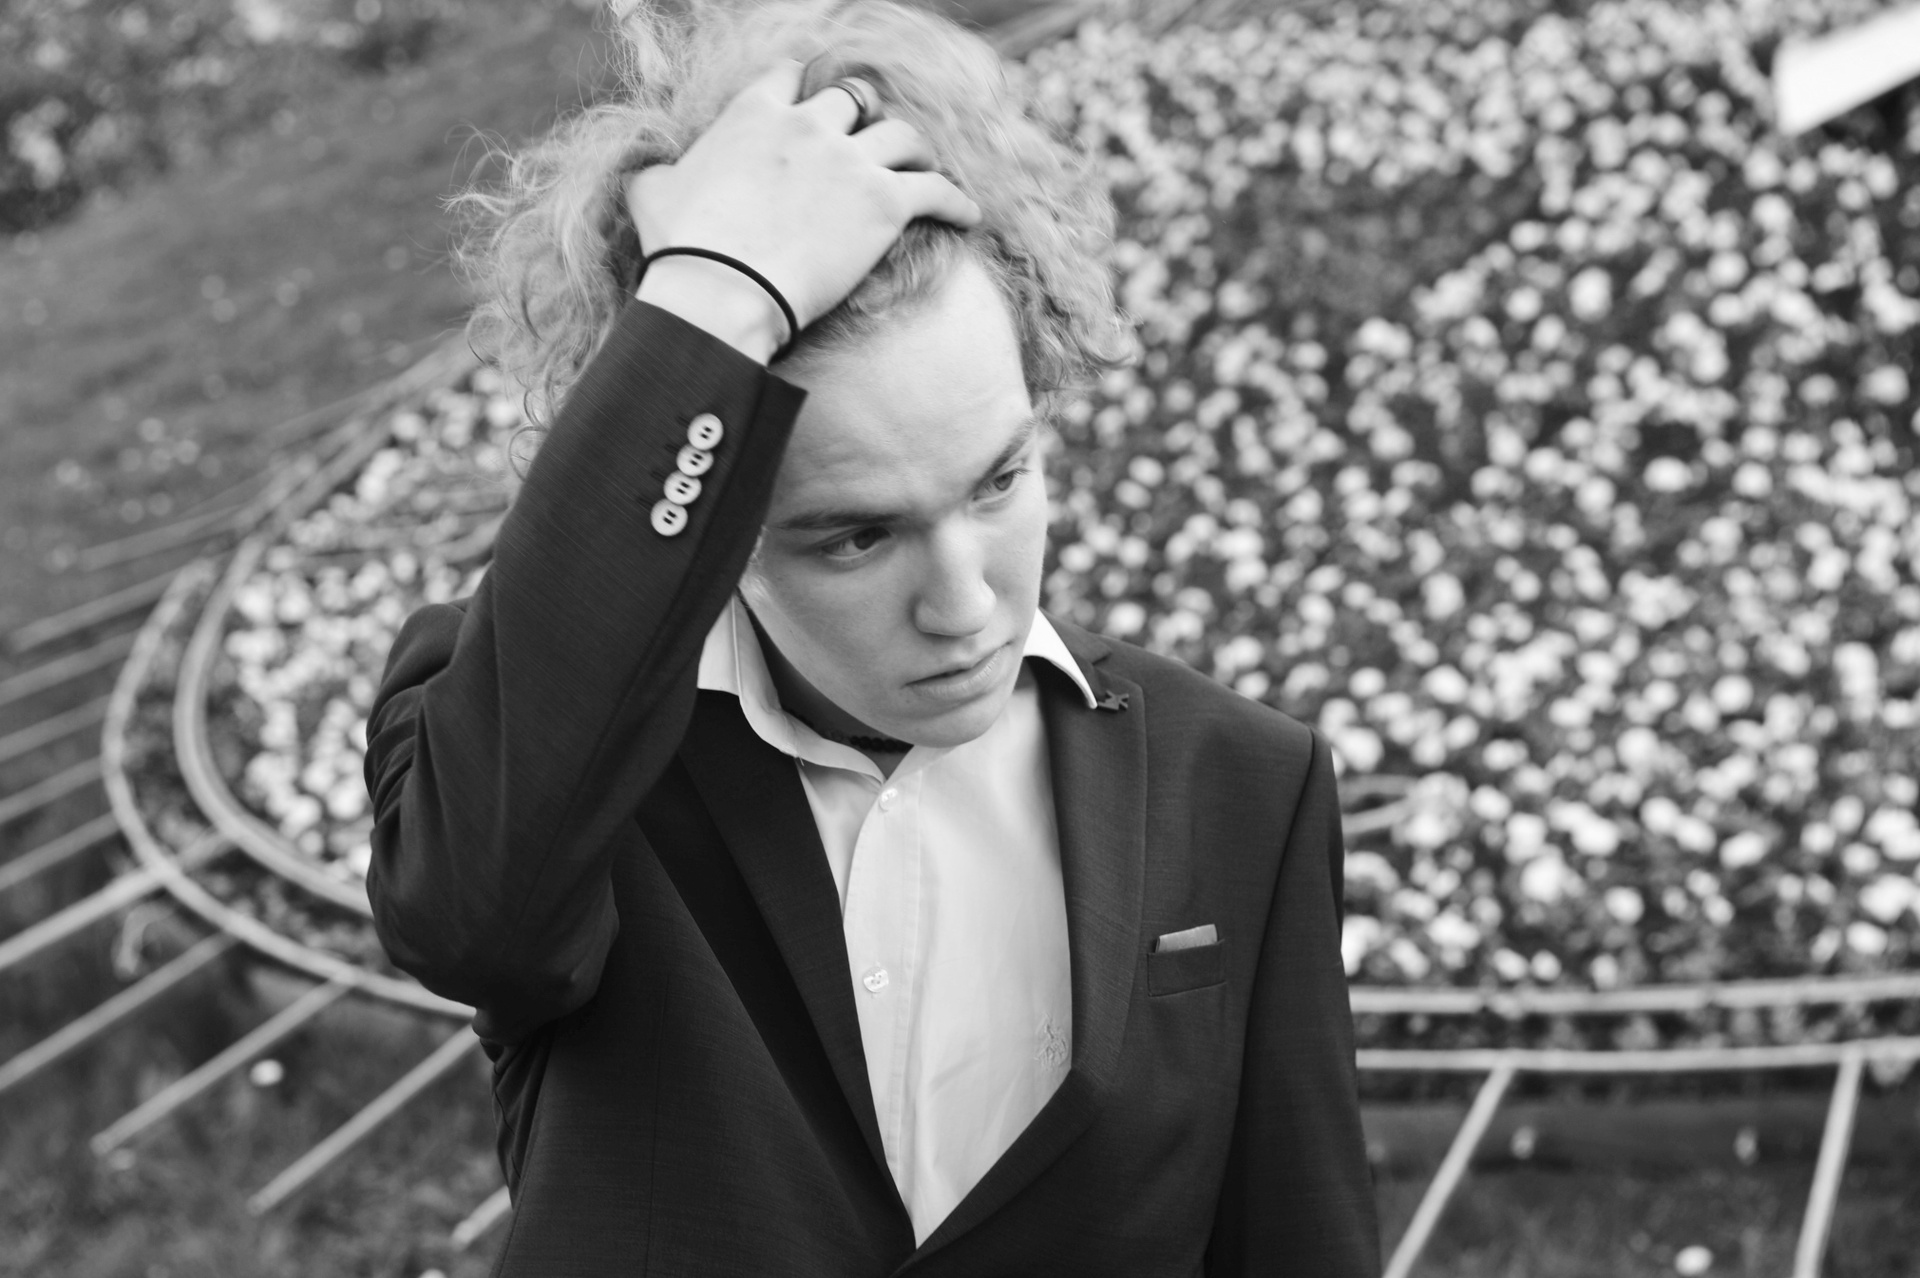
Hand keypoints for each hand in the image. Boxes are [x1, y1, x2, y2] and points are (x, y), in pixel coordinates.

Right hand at [626, 61, 981, 360]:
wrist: (723, 289)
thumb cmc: (683, 247)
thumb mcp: (652, 193)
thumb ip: (658, 172)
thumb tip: (651, 175)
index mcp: (754, 113)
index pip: (790, 76)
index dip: (804, 85)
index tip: (812, 98)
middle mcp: (808, 125)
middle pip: (853, 98)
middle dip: (864, 114)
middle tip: (872, 137)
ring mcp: (851, 161)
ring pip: (902, 135)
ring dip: (915, 149)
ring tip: (924, 166)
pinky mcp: (885, 203)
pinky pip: (937, 190)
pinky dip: (957, 202)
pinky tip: (970, 215)